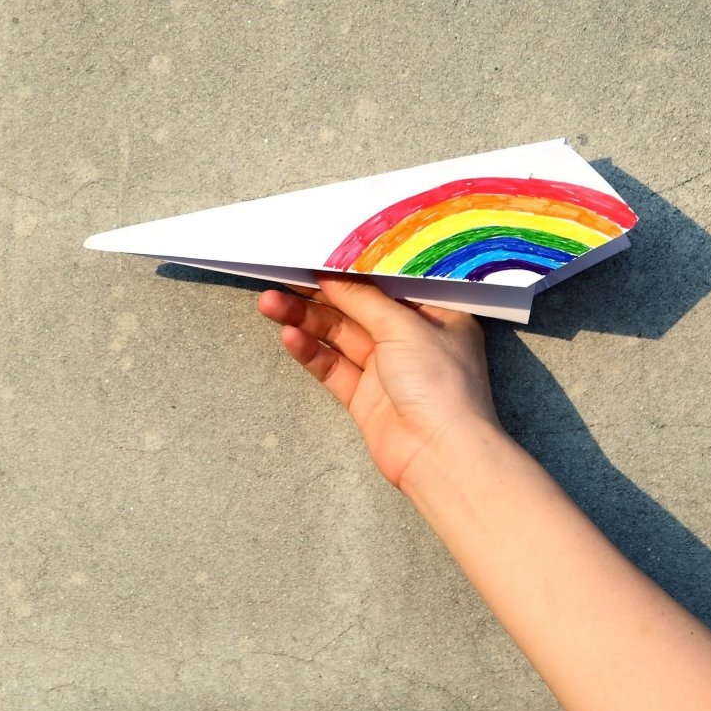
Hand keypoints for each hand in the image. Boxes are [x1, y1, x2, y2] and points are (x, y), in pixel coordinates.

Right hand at [256, 277, 496, 490]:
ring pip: (338, 336)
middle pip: (356, 309)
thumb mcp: (404, 327)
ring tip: (269, 304)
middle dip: (319, 294)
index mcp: (435, 316)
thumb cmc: (441, 385)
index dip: (353, 270)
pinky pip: (331, 366)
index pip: (388, 284)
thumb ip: (364, 299)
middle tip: (282, 276)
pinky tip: (289, 336)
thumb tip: (333, 277)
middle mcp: (411, 340)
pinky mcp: (364, 396)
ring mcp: (386, 369)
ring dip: (305, 319)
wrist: (441, 455)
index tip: (319, 255)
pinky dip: (310, 351)